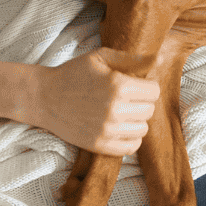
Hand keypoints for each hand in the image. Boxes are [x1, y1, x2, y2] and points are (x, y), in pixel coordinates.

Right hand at [31, 48, 159, 155]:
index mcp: (118, 85)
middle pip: (149, 110)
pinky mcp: (99, 145)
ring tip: (122, 112)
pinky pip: (131, 147)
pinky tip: (120, 128)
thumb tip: (160, 60)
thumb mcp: (101, 57)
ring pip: (143, 129)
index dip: (147, 86)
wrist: (44, 97)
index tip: (135, 85)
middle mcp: (115, 109)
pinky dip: (131, 138)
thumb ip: (133, 59)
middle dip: (141, 102)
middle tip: (126, 98)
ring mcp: (107, 130)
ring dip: (136, 120)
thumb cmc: (74, 73)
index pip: (154, 91)